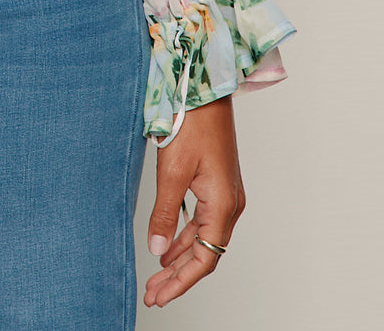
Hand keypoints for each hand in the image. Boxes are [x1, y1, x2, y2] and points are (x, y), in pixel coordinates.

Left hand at [143, 96, 244, 307]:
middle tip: (152, 293)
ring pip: (203, 238)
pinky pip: (202, 221)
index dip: (181, 282)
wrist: (204, 88)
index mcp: (223, 205)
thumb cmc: (192, 122)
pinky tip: (168, 245)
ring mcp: (225, 194)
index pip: (205, 259)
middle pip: (205, 253)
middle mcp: (230, 204)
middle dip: (178, 276)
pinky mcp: (217, 183)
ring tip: (156, 276)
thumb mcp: (172, 170)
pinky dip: (184, 237)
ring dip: (180, 258)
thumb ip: (165, 212)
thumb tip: (157, 248)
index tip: (159, 295)